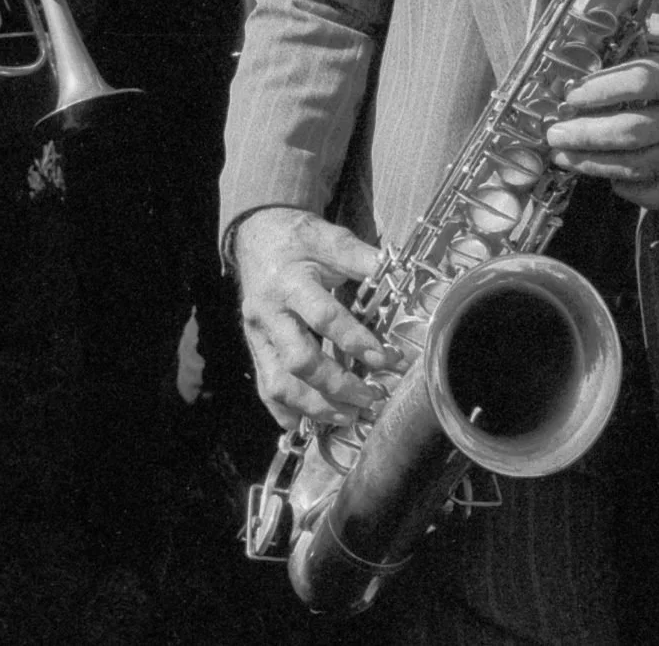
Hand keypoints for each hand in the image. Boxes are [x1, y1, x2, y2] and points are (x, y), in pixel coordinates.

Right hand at [232, 207, 396, 429]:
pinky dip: (285, 412)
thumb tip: (402, 272)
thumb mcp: (330, 238)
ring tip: (350, 416)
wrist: (257, 234)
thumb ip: (363, 258)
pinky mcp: (255, 348)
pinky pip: (265, 388)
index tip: (386, 358)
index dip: (356, 341)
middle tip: (371, 396)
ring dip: (315, 407)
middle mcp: (268, 313)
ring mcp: (257, 335)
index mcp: (289, 282)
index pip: (323, 318)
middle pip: (299, 361)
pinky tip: (308, 424)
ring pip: (279, 384)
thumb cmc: (298, 238)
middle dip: (338, 385)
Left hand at [545, 14, 658, 208]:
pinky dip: (629, 189)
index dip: (599, 91)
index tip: (569, 97)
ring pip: (639, 165)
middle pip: (632, 132)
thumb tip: (591, 41)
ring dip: (594, 164)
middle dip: (585, 136)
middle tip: (554, 134)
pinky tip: (607, 176)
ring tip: (564, 156)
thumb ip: (641, 37)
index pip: (638, 84)